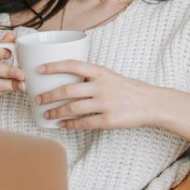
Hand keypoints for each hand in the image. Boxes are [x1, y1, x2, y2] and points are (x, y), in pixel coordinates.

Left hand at [34, 60, 159, 129]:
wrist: (151, 103)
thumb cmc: (129, 89)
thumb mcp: (110, 76)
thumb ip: (91, 78)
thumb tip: (67, 81)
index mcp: (100, 72)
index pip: (73, 65)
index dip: (54, 66)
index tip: (39, 69)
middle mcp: (101, 86)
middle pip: (68, 90)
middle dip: (49, 95)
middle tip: (38, 99)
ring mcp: (105, 104)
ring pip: (72, 108)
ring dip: (56, 112)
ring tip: (46, 114)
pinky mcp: (108, 120)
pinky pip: (84, 123)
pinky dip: (70, 124)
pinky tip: (62, 125)